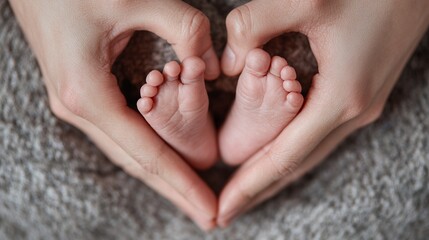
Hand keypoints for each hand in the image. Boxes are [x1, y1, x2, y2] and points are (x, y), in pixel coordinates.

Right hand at [9, 0, 219, 229]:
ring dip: (160, 174)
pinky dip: (144, 151)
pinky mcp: (80, 92)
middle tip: (208, 216)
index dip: (182, 184)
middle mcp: (78, 108)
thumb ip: (185, 29)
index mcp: (89, 94)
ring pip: (126, 151)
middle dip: (175, 190)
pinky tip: (163, 160)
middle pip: (136, 163)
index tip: (210, 210)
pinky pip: (118, 133)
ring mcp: (75, 103)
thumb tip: (211, 66)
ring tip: (190, 195)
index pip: (147, 154)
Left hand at [218, 0, 428, 225]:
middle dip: (257, 189)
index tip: (222, 211)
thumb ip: (253, 26)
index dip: (249, 187)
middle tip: (224, 211)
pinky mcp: (362, 94)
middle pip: (295, 165)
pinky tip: (276, 152)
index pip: (282, 159)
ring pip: (308, 153)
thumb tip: (228, 64)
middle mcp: (353, 112)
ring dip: (274, 173)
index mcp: (338, 99)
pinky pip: (320, 135)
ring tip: (244, 190)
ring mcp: (361, 106)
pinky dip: (292, 151)